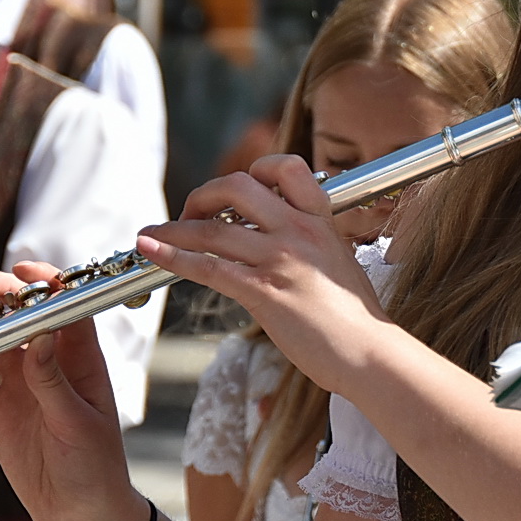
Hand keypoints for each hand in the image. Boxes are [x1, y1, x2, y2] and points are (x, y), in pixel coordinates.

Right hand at [0, 262, 146, 520]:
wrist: (79, 512)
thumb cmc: (95, 465)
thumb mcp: (78, 422)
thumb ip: (54, 381)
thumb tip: (43, 336)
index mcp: (81, 362)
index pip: (66, 310)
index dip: (47, 285)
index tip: (23, 269)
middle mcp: (50, 366)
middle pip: (22, 321)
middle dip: (0, 300)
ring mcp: (21, 387)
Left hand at [136, 156, 388, 392]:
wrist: (370, 352)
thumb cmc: (357, 319)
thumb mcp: (340, 263)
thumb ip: (313, 247)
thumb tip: (286, 249)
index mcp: (320, 221)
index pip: (286, 168)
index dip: (254, 170)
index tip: (236, 192)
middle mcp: (299, 231)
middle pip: (237, 186)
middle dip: (203, 195)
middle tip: (191, 213)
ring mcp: (281, 260)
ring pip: (213, 228)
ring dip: (173, 228)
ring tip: (150, 234)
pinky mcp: (265, 292)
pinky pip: (209, 266)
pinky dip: (173, 256)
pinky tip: (152, 251)